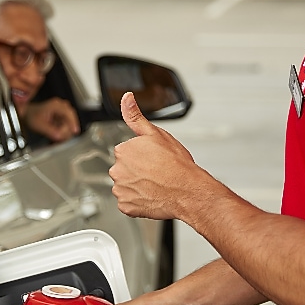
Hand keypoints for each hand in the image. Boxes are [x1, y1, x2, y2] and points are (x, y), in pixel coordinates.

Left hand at [24, 97, 79, 142]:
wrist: (28, 115)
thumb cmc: (32, 116)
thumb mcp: (39, 125)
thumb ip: (50, 131)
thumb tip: (60, 136)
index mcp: (56, 105)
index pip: (69, 114)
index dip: (73, 123)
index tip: (75, 131)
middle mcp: (62, 106)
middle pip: (71, 120)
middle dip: (66, 130)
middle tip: (59, 138)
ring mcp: (63, 111)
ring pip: (70, 124)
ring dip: (64, 132)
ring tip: (56, 136)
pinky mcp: (63, 116)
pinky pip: (67, 125)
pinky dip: (63, 131)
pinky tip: (57, 134)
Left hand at [109, 93, 213, 220]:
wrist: (187, 191)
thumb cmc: (176, 165)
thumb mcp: (156, 133)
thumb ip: (135, 116)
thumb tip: (126, 98)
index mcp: (123, 151)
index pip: (126, 152)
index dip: (142, 156)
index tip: (153, 159)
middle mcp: (117, 170)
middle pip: (124, 169)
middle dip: (136, 171)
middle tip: (156, 173)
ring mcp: (121, 190)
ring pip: (126, 186)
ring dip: (137, 186)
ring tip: (155, 185)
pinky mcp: (126, 206)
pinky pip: (128, 203)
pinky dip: (137, 201)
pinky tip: (151, 195)